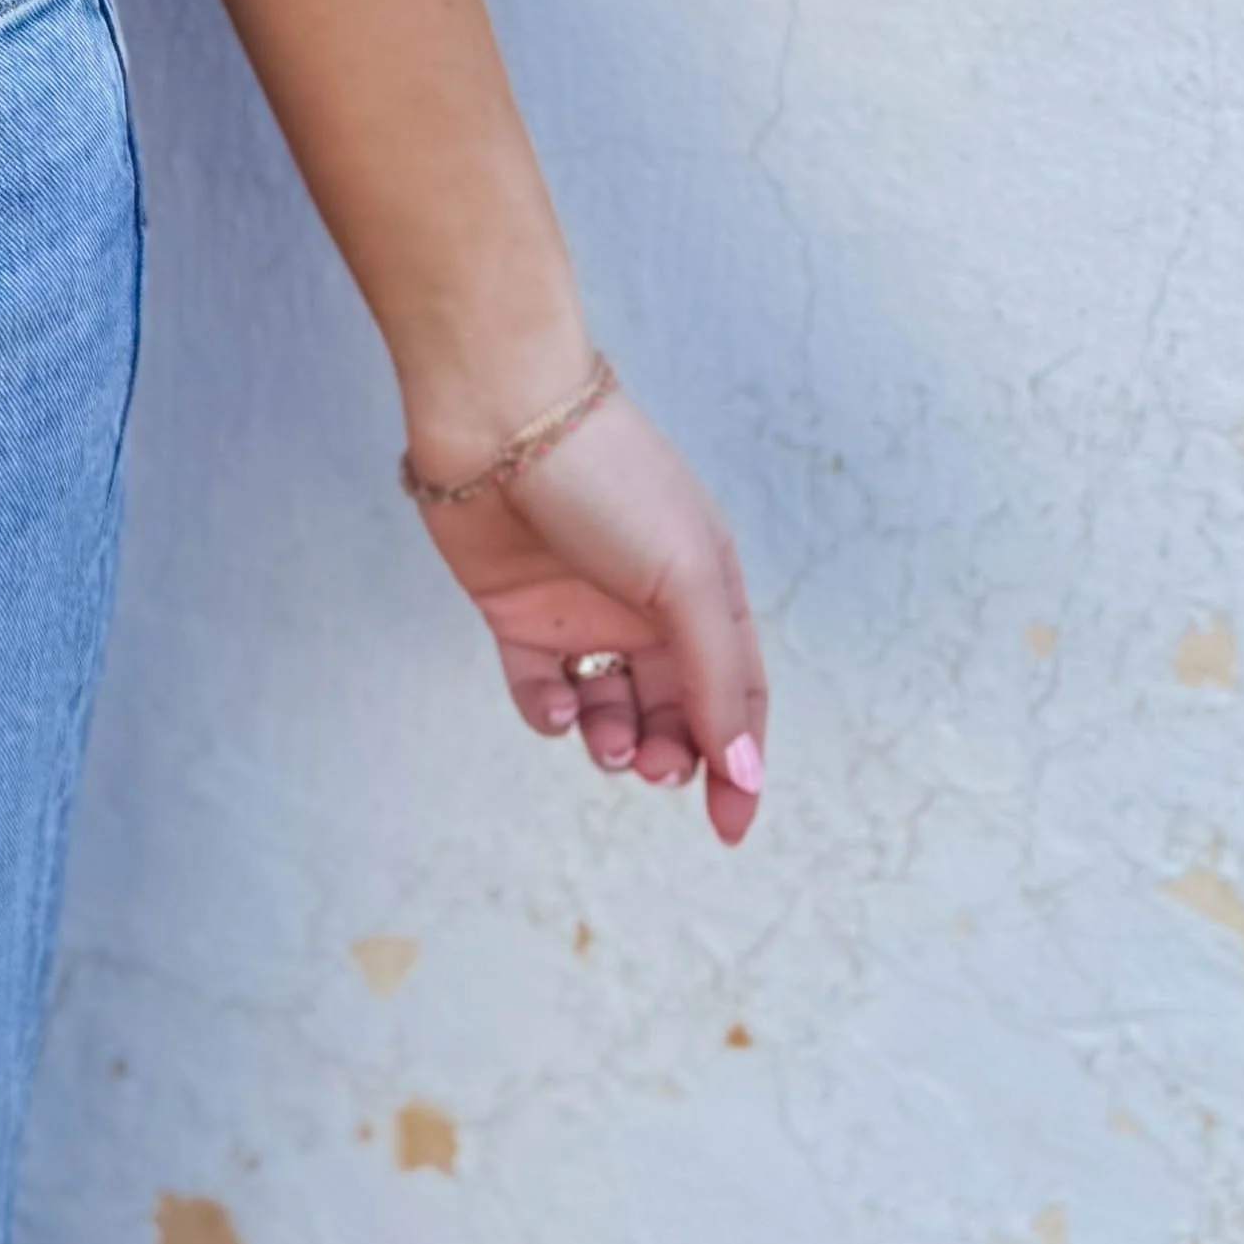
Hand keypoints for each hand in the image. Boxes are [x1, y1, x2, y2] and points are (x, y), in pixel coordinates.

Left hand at [405, 377, 765, 844]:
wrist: (500, 416)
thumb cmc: (610, 482)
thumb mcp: (686, 579)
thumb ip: (716, 677)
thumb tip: (743, 768)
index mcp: (705, 590)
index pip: (737, 694)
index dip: (740, 763)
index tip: (730, 827)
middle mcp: (647, 606)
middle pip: (672, 711)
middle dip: (669, 754)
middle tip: (651, 766)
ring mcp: (581, 612)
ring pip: (609, 708)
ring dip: (614, 741)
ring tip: (606, 742)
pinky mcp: (516, 615)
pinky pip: (540, 691)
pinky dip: (551, 715)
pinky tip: (557, 707)